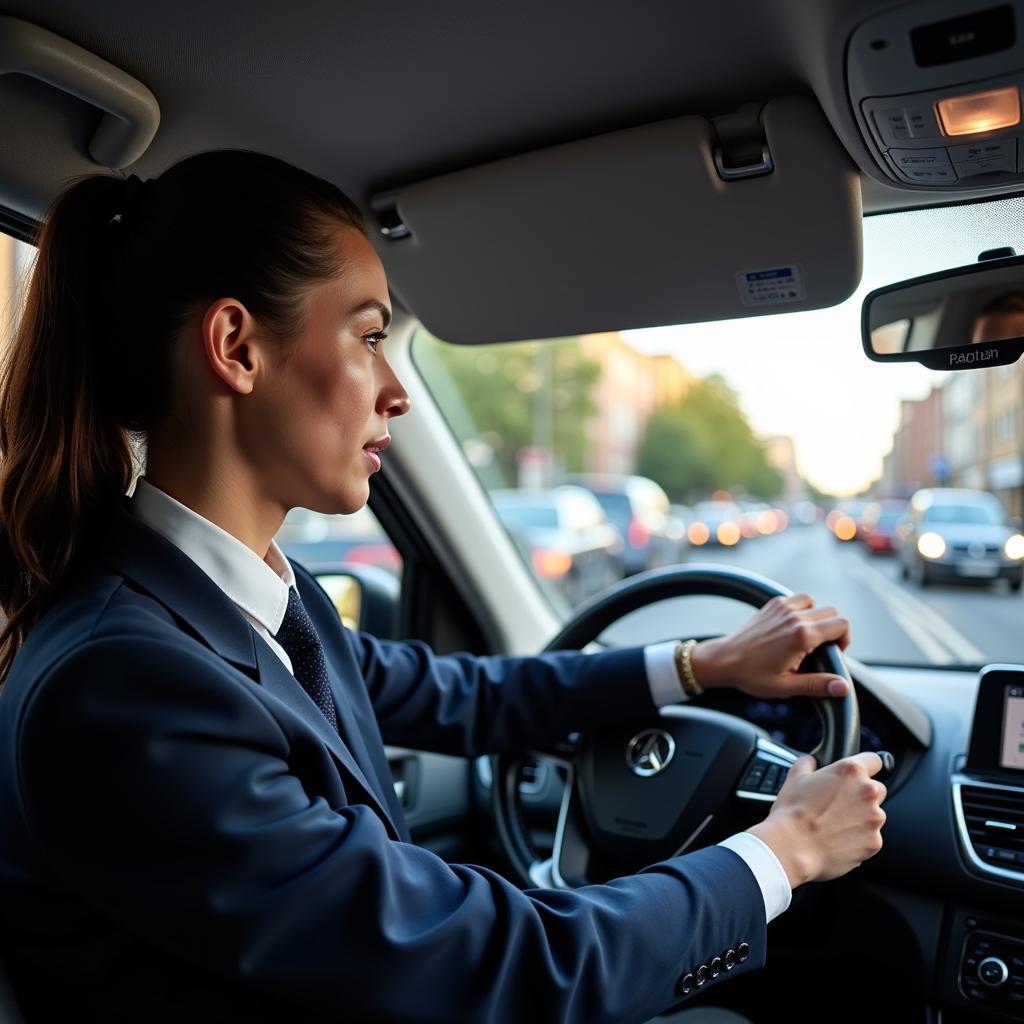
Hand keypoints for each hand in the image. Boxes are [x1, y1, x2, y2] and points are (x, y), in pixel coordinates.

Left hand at [689, 593, 850, 699]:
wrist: (724, 659)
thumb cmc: (752, 675)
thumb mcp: (786, 686)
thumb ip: (818, 685)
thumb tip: (843, 687)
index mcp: (802, 635)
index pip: (842, 624)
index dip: (844, 639)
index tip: (833, 652)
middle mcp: (794, 617)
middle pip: (832, 612)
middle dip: (833, 629)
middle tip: (820, 647)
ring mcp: (782, 607)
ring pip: (815, 603)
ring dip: (817, 617)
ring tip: (807, 636)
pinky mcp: (773, 604)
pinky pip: (797, 599)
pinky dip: (801, 609)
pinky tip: (793, 627)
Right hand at [748, 752, 886, 886]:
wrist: (792, 847)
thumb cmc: (792, 812)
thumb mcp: (795, 776)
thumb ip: (809, 763)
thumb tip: (812, 762)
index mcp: (850, 771)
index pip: (874, 760)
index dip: (866, 766)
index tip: (860, 774)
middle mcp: (867, 792)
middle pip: (877, 789)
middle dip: (862, 795)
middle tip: (840, 803)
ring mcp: (874, 819)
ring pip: (874, 815)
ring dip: (861, 818)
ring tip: (835, 825)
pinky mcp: (874, 842)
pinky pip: (870, 838)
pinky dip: (858, 839)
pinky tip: (838, 839)